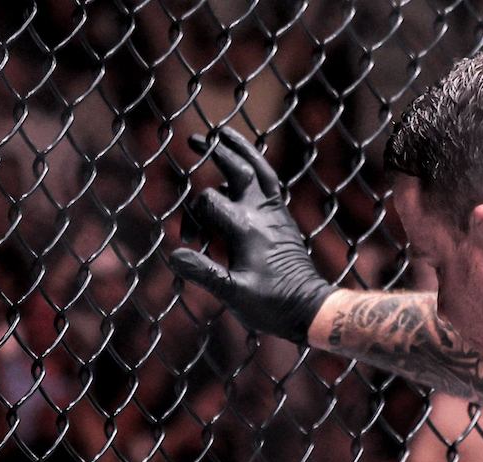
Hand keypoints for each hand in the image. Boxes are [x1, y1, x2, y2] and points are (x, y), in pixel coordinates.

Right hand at [169, 134, 334, 343]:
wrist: (309, 308)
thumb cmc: (272, 305)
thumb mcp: (233, 295)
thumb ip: (204, 273)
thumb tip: (173, 255)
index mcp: (245, 228)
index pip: (208, 201)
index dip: (191, 215)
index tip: (189, 240)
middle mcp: (261, 213)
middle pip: (237, 168)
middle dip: (214, 151)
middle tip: (192, 137)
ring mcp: (274, 213)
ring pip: (258, 169)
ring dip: (240, 149)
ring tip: (222, 133)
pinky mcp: (282, 219)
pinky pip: (269, 182)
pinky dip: (256, 167)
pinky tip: (246, 164)